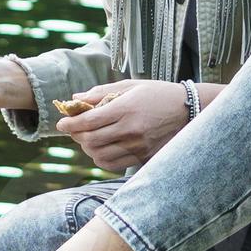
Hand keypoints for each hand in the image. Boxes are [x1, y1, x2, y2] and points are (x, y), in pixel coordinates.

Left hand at [56, 80, 190, 174]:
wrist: (189, 110)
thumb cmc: (158, 94)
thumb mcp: (130, 86)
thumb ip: (101, 92)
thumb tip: (75, 99)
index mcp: (126, 109)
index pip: (89, 121)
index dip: (70, 123)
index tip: (61, 123)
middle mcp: (131, 130)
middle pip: (91, 140)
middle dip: (76, 135)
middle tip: (74, 129)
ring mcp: (138, 147)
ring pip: (100, 156)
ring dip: (88, 148)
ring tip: (88, 139)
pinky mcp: (144, 158)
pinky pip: (114, 165)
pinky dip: (102, 159)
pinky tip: (102, 149)